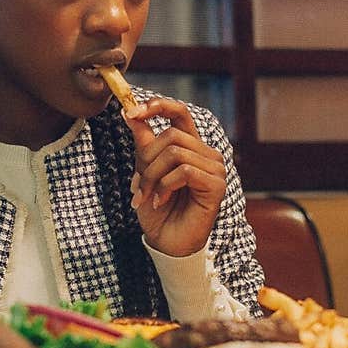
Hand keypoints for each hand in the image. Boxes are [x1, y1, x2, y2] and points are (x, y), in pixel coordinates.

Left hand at [124, 97, 225, 256]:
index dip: (157, 106)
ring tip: (147, 196)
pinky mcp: (217, 185)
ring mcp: (215, 168)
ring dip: (152, 176)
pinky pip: (185, 171)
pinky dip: (165, 186)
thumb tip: (130, 114)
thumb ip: (143, 144)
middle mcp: (206, 153)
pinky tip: (160, 201)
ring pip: (175, 153)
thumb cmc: (158, 209)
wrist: (166, 242)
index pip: (179, 112)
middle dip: (146, 160)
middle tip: (137, 186)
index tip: (131, 112)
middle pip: (171, 135)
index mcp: (190, 146)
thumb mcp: (144, 172)